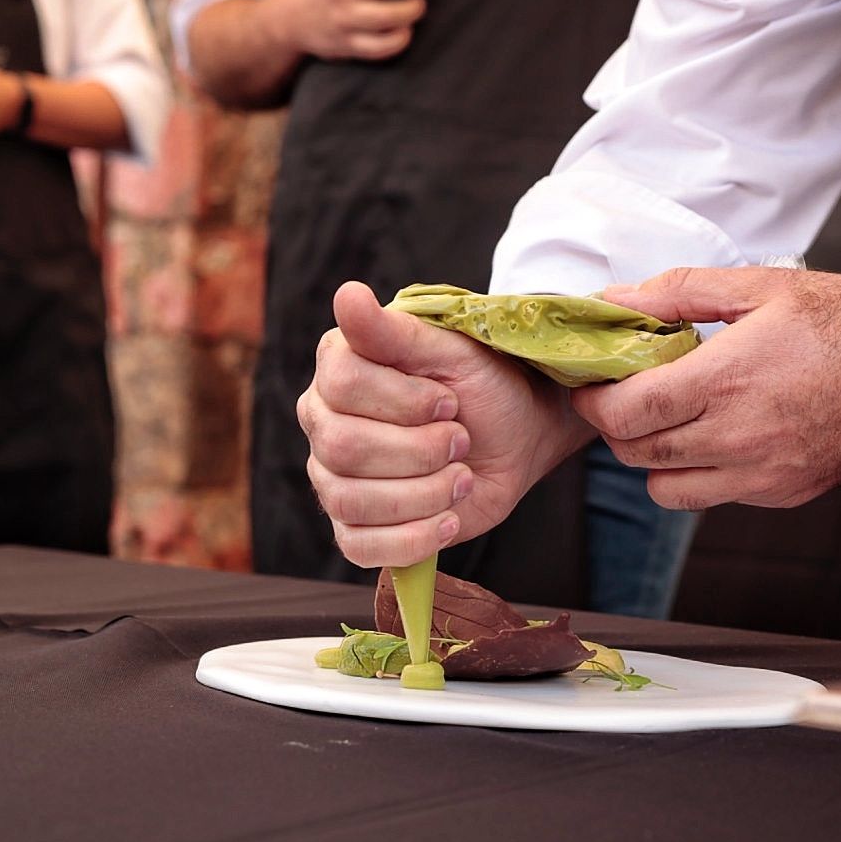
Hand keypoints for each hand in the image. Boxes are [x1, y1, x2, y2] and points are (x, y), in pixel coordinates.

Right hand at [297, 282, 590, 567]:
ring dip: (424, 493)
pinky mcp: (356, 526)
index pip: (343, 385)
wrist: (517, 434)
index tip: (450, 401)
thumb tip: (347, 294)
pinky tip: (448, 518)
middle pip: (343, 448)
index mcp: (338, 368)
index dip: (405, 400)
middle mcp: (324, 421)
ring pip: (351, 500)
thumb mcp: (450, 350)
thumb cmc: (482, 384)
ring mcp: (333, 477)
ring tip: (461, 478)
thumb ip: (394, 331)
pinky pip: (358, 546)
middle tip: (462, 440)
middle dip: (419, 450)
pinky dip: (412, 539)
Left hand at [571, 267, 840, 510]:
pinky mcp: (784, 494)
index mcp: (727, 381)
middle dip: (616, 426)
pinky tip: (720, 432)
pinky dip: (700, 471)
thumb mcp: (761, 287)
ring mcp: (764, 475)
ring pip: (666, 489)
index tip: (590, 383)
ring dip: (653, 457)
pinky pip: (714, 496)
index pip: (625, 413)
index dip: (594, 401)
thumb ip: (679, 293)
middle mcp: (741, 438)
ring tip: (673, 416)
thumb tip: (615, 299)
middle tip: (626, 394)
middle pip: (635, 454)